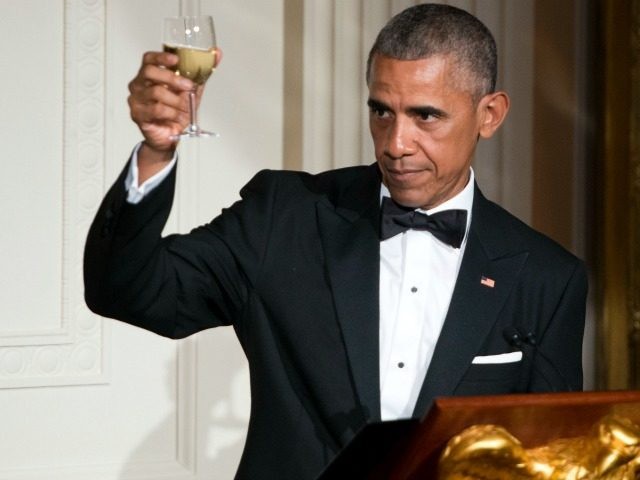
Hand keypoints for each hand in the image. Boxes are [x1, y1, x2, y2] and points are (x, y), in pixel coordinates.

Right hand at [127, 50, 221, 180]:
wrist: (170, 137)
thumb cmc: (176, 112)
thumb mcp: (191, 92)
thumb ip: (201, 74)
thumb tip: (217, 54)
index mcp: (149, 75)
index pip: (149, 59)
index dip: (161, 56)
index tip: (176, 59)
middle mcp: (139, 85)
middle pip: (150, 72)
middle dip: (172, 78)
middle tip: (187, 86)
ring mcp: (136, 99)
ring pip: (156, 92)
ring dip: (176, 100)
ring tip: (184, 108)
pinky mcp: (137, 114)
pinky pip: (156, 109)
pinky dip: (171, 113)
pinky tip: (176, 117)